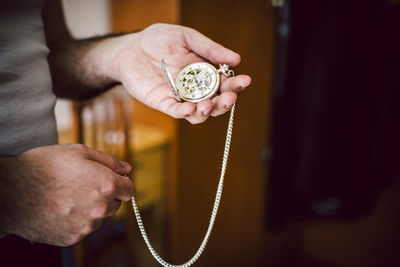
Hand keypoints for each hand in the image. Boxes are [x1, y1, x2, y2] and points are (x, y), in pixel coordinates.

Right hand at [0, 144, 133, 245]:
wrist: (11, 192)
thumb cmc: (44, 167)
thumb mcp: (79, 152)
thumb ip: (109, 161)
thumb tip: (127, 168)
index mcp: (106, 185)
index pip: (129, 190)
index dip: (121, 183)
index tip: (111, 181)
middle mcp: (100, 208)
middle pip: (115, 204)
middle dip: (106, 195)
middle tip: (83, 185)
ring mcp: (86, 226)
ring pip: (99, 217)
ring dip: (91, 208)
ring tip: (68, 196)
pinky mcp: (72, 237)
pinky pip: (83, 228)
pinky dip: (77, 220)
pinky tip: (61, 208)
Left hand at [109, 23, 251, 123]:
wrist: (131, 48)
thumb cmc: (159, 40)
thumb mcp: (187, 38)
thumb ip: (210, 49)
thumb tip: (236, 59)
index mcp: (205, 74)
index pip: (225, 83)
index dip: (236, 84)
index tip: (245, 80)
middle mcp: (196, 89)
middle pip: (216, 103)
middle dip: (225, 102)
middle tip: (228, 98)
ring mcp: (181, 98)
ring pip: (199, 113)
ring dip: (206, 112)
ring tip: (207, 105)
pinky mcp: (164, 103)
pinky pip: (176, 112)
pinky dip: (184, 113)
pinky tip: (189, 109)